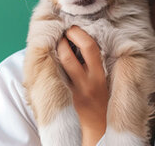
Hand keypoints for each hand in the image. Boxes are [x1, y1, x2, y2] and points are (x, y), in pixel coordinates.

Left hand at [57, 25, 108, 145]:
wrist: (99, 126)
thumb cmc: (104, 99)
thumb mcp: (106, 79)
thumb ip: (97, 62)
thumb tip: (84, 39)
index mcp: (99, 75)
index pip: (89, 48)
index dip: (79, 33)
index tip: (73, 28)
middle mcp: (85, 82)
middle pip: (68, 56)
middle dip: (61, 41)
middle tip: (60, 33)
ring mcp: (71, 91)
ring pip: (58, 66)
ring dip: (54, 50)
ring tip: (55, 43)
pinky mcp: (63, 97)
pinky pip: (53, 77)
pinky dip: (49, 65)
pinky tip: (49, 59)